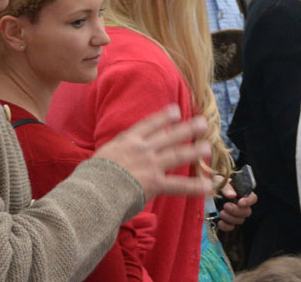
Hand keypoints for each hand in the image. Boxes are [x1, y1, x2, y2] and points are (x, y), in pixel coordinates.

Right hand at [93, 105, 213, 199]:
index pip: (149, 124)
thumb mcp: (103, 154)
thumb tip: (117, 155)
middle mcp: (143, 148)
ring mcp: (151, 164)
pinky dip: (194, 186)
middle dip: (187, 129)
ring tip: (208, 147)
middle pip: (169, 136)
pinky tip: (208, 186)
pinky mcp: (155, 182)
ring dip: (194, 151)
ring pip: (177, 155)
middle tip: (202, 123)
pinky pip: (179, 185)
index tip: (176, 110)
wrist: (93, 190)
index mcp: (128, 140)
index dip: (164, 117)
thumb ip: (116, 152)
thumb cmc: (92, 175)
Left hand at [215, 181, 257, 231]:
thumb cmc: (215, 183)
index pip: (252, 198)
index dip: (249, 201)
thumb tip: (232, 195)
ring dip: (231, 218)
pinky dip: (226, 226)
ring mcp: (235, 214)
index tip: (240, 202)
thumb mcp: (219, 180)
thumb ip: (226, 186)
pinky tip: (220, 222)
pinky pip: (231, 227)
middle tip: (225, 205)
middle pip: (247, 212)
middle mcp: (240, 205)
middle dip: (236, 211)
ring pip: (240, 221)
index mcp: (241, 193)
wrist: (205, 191)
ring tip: (221, 212)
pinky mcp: (228, 221)